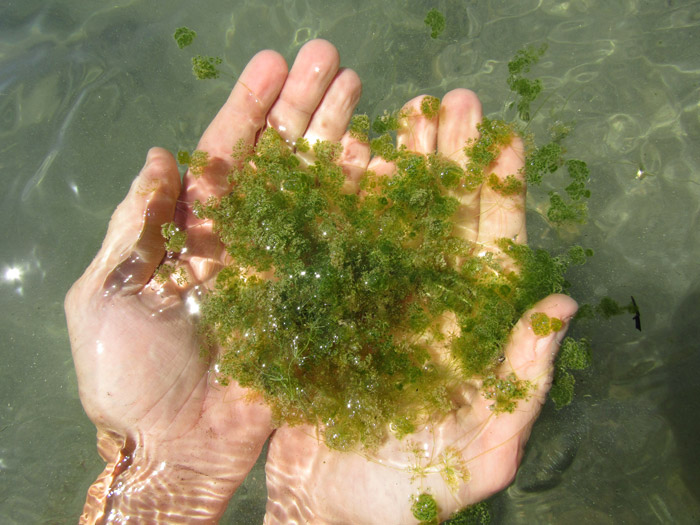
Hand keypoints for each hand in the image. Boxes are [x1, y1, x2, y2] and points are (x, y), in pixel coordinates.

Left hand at [65, 39, 359, 522]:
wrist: (175, 449)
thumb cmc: (128, 376)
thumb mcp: (106, 292)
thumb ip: (137, 224)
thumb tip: (161, 156)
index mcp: (191, 231)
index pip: (226, 154)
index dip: (249, 108)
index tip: (274, 63)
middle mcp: (242, 238)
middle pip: (277, 160)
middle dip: (302, 107)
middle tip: (333, 58)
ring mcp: (283, 266)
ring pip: (313, 190)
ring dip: (335, 138)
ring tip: (360, 89)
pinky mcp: (314, 298)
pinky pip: (340, 243)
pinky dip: (358, 201)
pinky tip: (377, 159)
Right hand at [263, 91, 577, 522]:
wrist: (325, 514)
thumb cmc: (404, 499)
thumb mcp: (480, 455)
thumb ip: (522, 385)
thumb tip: (563, 303)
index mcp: (465, 332)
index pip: (489, 251)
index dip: (498, 195)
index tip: (505, 139)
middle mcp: (420, 305)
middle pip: (439, 221)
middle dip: (448, 161)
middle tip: (449, 102)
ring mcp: (368, 301)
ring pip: (386, 222)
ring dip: (395, 168)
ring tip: (399, 113)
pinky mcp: (320, 306)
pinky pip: (331, 245)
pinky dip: (336, 203)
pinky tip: (341, 159)